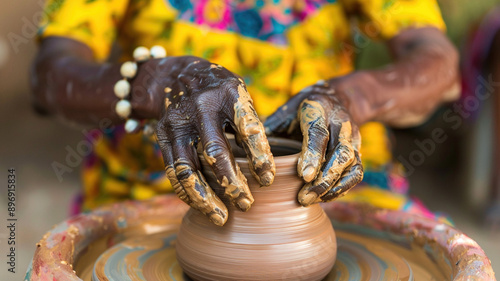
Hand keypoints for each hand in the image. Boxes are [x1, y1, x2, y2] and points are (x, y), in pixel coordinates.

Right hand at [135, 56, 274, 225]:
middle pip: (215, 153)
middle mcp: (201, 106)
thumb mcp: (241, 97)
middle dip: (232, 184)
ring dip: (205, 198)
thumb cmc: (221, 93)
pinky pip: (173, 171)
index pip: (248, 129)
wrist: (179, 75)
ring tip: (221, 218)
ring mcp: (178, 121)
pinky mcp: (163, 134)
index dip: (260, 157)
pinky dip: (188, 193)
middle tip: (246, 205)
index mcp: (230, 94)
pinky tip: (202, 206)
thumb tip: (264, 174)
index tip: (268, 180)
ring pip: (188, 169)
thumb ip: (250, 129)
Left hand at [264, 77, 362, 205]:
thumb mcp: (285, 112)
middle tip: (304, 198)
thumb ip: (271, 130)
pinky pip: (356, 173)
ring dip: (333, 187)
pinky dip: (342, 188)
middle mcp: (340, 123)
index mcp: (318, 110)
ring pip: (351, 165)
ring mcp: (352, 138)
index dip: (312, 155)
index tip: (303, 176)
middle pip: (340, 153)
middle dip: (324, 179)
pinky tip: (324, 198)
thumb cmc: (301, 110)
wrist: (338, 98)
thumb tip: (247, 152)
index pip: (318, 134)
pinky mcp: (359, 151)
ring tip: (311, 201)